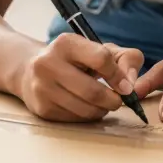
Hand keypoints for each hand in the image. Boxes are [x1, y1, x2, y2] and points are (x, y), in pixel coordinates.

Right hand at [17, 33, 143, 121]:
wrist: (32, 70)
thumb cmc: (75, 59)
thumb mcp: (101, 49)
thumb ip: (126, 58)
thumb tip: (130, 84)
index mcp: (66, 43)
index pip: (101, 59)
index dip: (118, 75)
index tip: (126, 86)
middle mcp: (48, 63)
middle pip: (92, 90)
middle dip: (113, 100)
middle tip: (119, 101)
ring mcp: (42, 87)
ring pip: (84, 108)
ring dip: (102, 110)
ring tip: (105, 104)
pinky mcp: (41, 108)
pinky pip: (74, 119)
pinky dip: (87, 116)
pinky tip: (88, 107)